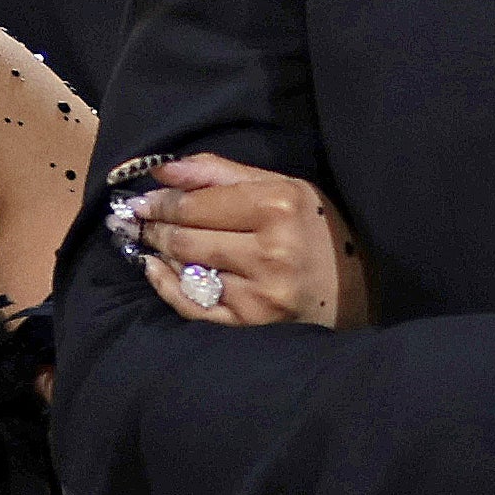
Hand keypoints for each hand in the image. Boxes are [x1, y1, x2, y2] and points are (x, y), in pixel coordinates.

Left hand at [114, 154, 370, 327]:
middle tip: (138, 219)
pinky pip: (192, 305)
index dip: (160, 201)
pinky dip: (166, 286)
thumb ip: (220, 173)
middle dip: (154, 226)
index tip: (142, 198)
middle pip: (185, 236)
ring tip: (152, 240)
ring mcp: (258, 293)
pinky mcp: (250, 324)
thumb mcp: (281, 187)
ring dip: (160, 253)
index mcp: (278, 207)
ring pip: (185, 269)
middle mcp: (269, 251)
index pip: (196, 203)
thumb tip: (160, 170)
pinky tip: (157, 271)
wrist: (356, 289)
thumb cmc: (314, 230)